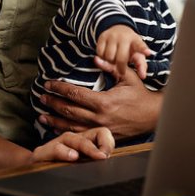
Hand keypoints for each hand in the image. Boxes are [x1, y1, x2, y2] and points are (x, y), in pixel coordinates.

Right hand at [31, 127, 114, 163]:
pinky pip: (55, 148)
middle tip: (105, 156)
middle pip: (91, 134)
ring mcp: (57, 144)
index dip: (108, 143)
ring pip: (73, 138)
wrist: (31, 169)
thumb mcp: (81, 164)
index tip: (108, 156)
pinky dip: (64, 152)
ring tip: (95, 156)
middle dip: (103, 143)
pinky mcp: (44, 153)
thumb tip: (110, 163)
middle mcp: (72, 139)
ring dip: (86, 147)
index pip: (102, 133)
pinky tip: (72, 157)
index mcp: (84, 141)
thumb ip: (94, 161)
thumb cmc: (59, 167)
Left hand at [38, 74, 161, 140]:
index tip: (48, 84)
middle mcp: (99, 118)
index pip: (74, 94)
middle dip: (53, 103)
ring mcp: (100, 130)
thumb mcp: (127, 76)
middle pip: (69, 111)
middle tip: (41, 97)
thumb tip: (94, 58)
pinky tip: (56, 130)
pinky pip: (80, 136)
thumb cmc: (140, 94)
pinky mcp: (102, 137)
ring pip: (71, 127)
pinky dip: (66, 133)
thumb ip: (110, 66)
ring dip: (54, 121)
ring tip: (41, 116)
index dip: (59, 88)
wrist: (153, 116)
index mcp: (104, 102)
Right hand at [95, 25, 151, 80]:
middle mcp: (124, 37)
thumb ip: (141, 65)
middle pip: (120, 59)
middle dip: (120, 67)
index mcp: (136, 41)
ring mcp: (112, 36)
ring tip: (114, 61)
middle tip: (121, 70)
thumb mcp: (137, 53)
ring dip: (110, 62)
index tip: (148, 53)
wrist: (119, 29)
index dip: (144, 50)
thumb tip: (143, 76)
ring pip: (108, 57)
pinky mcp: (102, 37)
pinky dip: (102, 58)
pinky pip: (100, 53)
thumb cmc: (130, 46)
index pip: (140, 46)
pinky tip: (107, 56)